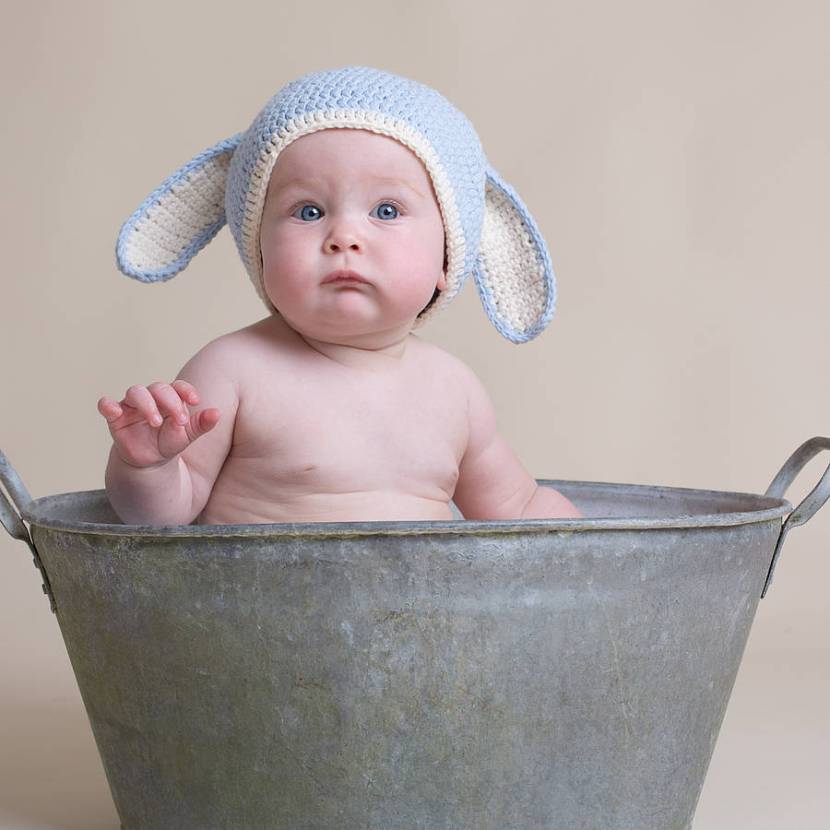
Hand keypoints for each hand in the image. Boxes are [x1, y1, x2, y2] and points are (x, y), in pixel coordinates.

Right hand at [97, 380, 219, 468]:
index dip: (185, 390)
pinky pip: (106, 405)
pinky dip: (107, 405)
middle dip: (170, 401)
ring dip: (146, 404)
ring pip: (135, 392)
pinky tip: (113, 410)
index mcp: (170, 398)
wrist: (150, 461)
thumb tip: (216, 414)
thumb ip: (201, 424)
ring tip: (156, 422)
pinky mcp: (115, 417)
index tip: (195, 401)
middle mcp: (151, 398)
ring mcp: (131, 406)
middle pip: (157, 388)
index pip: (177, 386)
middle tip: (180, 421)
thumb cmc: (170, 442)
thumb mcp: (188, 435)